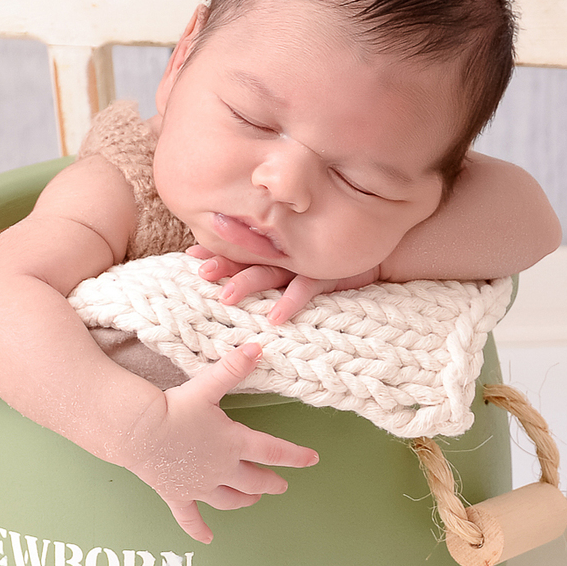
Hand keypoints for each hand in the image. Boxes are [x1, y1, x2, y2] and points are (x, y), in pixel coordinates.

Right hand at [125, 342, 318, 543]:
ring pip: (230, 500)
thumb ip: (233, 368)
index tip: (312, 460)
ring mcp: (200, 486)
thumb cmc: (173, 408)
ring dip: (244, 501)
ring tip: (253, 500)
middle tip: (281, 484)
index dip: (295, 456)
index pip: (274, 452)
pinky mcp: (177, 494)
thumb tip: (259, 346)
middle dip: (270, 482)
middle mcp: (222, 470)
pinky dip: (199, 530)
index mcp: (234, 444)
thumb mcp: (206, 386)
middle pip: (254, 481)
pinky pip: (190, 518)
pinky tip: (208, 540)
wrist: (137, 431)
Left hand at [186, 246, 378, 323]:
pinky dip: (290, 303)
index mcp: (276, 248)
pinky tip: (274, 317)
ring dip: (248, 284)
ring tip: (226, 297)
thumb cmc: (330, 256)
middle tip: (201, 272)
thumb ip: (271, 259)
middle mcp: (286, 253)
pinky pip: (305, 290)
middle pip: (249, 258)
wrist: (374, 249)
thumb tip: (235, 271)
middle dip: (224, 264)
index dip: (218, 250)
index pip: (241, 248)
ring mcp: (305, 263)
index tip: (191, 255)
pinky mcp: (326, 275)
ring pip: (270, 272)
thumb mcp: (298, 258)